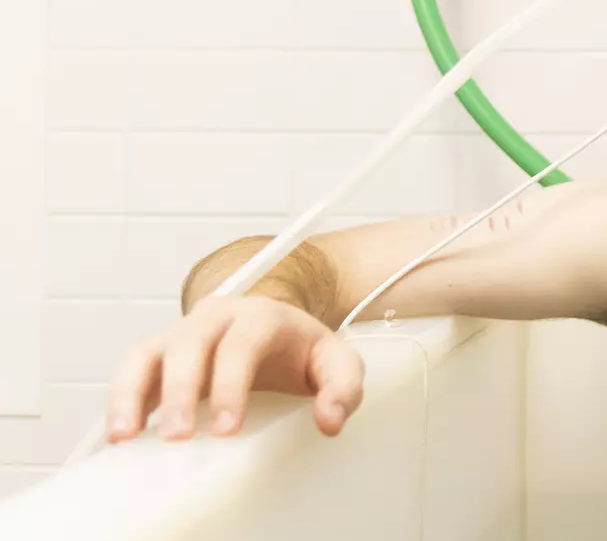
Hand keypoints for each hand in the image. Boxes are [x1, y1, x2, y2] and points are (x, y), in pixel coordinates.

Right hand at [106, 295, 364, 442]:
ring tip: (125, 435)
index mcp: (261, 315)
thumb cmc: (302, 350)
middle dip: (181, 391)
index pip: (242, 343)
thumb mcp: (336, 363)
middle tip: (179, 437)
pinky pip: (131, 369)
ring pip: (147, 352)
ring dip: (131, 392)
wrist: (279, 330)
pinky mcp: (160, 354)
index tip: (227, 428)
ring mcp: (183, 333)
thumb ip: (343, 387)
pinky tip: (118, 432)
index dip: (231, 385)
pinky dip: (120, 397)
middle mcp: (216, 318)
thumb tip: (329, 419)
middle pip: (190, 344)